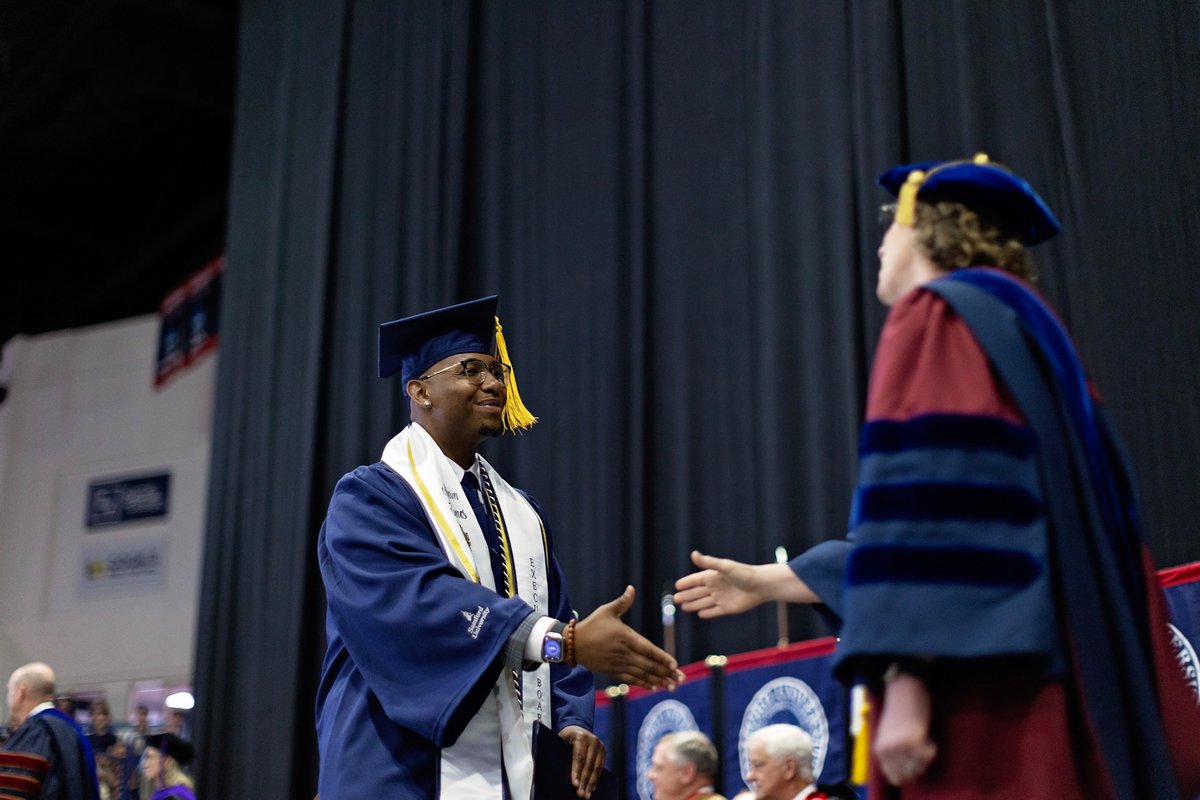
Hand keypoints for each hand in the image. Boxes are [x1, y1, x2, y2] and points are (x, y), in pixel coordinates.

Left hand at [559, 725, 604, 798]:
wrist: (577, 727)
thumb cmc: (566, 737)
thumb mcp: (560, 740)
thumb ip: (559, 751)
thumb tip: (555, 768)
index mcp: (581, 737)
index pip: (579, 757)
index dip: (577, 771)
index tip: (574, 784)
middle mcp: (592, 740)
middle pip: (589, 764)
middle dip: (584, 781)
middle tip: (581, 794)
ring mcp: (600, 745)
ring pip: (596, 767)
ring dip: (591, 782)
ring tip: (587, 794)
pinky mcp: (603, 750)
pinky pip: (601, 766)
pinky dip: (596, 778)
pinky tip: (592, 787)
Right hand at [574, 586, 684, 689]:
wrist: (572, 644)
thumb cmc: (591, 625)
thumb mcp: (606, 611)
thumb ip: (622, 602)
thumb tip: (631, 588)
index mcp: (625, 636)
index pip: (648, 649)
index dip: (662, 658)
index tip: (675, 664)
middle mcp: (623, 652)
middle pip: (648, 665)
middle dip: (666, 673)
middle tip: (680, 678)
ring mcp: (618, 664)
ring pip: (642, 674)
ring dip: (658, 680)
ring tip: (671, 686)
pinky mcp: (612, 671)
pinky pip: (631, 679)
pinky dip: (643, 683)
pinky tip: (654, 687)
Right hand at [673, 550, 768, 616]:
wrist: (761, 586)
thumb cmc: (744, 573)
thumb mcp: (724, 567)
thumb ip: (708, 562)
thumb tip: (693, 554)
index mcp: (713, 576)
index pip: (696, 580)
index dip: (686, 583)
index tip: (677, 585)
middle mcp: (716, 587)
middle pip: (697, 592)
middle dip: (686, 595)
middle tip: (676, 599)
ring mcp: (721, 598)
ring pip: (703, 602)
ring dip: (693, 605)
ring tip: (684, 607)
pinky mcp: (728, 608)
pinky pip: (714, 611)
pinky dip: (707, 613)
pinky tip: (700, 614)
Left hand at [874, 670, 937, 785]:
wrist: (903, 689)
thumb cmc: (897, 712)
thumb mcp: (888, 736)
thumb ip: (892, 754)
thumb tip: (903, 774)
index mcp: (879, 751)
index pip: (894, 778)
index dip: (907, 774)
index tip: (913, 762)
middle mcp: (888, 751)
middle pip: (908, 775)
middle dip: (918, 767)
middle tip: (921, 752)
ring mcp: (900, 746)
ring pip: (920, 767)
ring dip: (925, 759)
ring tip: (924, 743)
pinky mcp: (914, 739)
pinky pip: (928, 755)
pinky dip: (932, 750)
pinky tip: (929, 739)